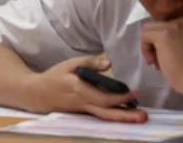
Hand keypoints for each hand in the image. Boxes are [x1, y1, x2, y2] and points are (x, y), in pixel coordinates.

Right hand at [26, 55, 146, 122]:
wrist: (38, 94)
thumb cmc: (54, 76)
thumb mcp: (69, 64)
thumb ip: (90, 62)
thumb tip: (109, 63)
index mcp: (80, 91)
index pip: (104, 98)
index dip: (120, 98)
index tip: (134, 93)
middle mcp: (83, 104)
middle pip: (108, 114)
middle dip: (127, 116)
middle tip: (144, 116)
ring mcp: (84, 111)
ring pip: (106, 118)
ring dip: (123, 119)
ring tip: (140, 118)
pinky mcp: (84, 112)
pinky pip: (101, 116)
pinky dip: (114, 116)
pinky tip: (126, 114)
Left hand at [140, 19, 182, 93]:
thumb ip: (174, 37)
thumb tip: (154, 39)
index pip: (166, 25)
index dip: (162, 41)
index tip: (167, 54)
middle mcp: (182, 20)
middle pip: (156, 26)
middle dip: (154, 43)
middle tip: (159, 60)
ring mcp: (172, 26)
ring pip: (148, 29)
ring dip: (149, 46)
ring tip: (156, 62)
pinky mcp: (162, 34)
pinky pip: (144, 36)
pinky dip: (144, 49)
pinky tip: (153, 61)